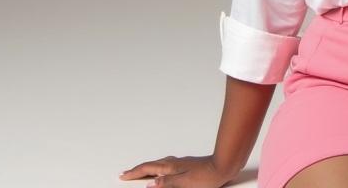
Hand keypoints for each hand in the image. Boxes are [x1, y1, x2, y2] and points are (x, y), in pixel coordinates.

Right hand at [118, 154, 237, 187]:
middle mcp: (174, 163)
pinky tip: (163, 169)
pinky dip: (158, 167)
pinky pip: (166, 164)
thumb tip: (150, 184)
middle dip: (138, 170)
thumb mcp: (185, 183)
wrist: (224, 165)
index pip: (148, 169)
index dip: (134, 173)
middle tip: (127, 174)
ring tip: (141, 172)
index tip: (123, 175)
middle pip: (151, 165)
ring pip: (159, 164)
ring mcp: (181, 162)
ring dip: (148, 168)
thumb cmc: (207, 176)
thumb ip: (167, 183)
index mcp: (170, 167)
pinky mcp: (187, 164)